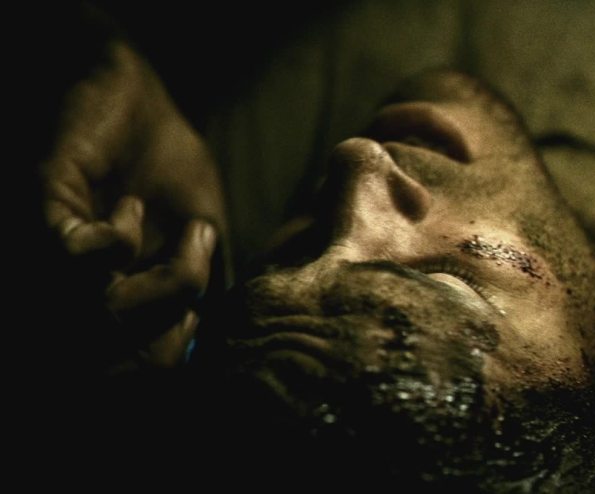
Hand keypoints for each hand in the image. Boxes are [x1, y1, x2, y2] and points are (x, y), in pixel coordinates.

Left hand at [39, 40, 226, 368]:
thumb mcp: (205, 221)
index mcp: (125, 287)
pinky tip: (128, 209)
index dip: (178, 342)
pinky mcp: (49, 211)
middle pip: (126, 345)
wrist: (137, 95)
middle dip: (175, 305)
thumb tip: (211, 328)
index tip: (201, 305)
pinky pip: (77, 257)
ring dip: (157, 276)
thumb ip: (207, 276)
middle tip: (192, 254)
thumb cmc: (168, 157)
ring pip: (104, 310)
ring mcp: (65, 250)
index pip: (143, 353)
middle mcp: (88, 281)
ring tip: (161, 223)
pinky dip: (118, 240)